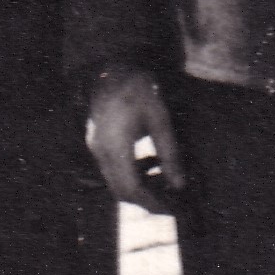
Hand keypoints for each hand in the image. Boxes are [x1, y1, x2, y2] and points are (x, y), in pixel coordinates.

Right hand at [86, 62, 184, 214]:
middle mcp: (100, 151)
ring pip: (116, 182)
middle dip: (146, 200)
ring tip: (166, 180)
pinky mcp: (97, 142)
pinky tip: (151, 163)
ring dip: (140, 187)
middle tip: (172, 200)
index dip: (151, 203)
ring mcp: (95, 147)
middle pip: (120, 190)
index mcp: (114, 146)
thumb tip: (179, 185)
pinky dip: (132, 174)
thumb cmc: (138, 87)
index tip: (172, 208)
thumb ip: (169, 153)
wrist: (113, 67)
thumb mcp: (159, 118)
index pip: (131, 188)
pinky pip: (113, 169)